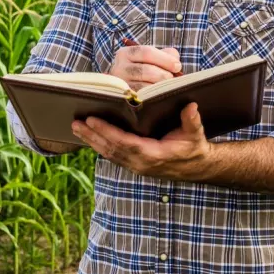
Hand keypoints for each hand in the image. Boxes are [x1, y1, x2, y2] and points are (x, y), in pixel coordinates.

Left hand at [72, 103, 211, 180]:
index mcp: (153, 155)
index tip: (92, 120)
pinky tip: (90, 136)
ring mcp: (136, 166)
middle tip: (75, 123)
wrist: (197, 167)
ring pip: (109, 154)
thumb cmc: (194, 147)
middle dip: (92, 135)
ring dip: (92, 140)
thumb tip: (191, 106)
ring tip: (76, 128)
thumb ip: (192, 121)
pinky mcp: (134, 165)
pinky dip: (100, 145)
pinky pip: (113, 156)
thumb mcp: (196, 134)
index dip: (107, 132)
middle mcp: (141, 164)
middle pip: (111, 149)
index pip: (125, 143)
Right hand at [110, 44, 181, 91]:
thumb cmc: (146, 67)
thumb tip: (175, 62)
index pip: (146, 52)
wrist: (129, 83)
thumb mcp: (154, 57)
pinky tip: (160, 95)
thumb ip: (167, 54)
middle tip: (172, 79)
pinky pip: (142, 98)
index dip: (165, 59)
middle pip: (145, 70)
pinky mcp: (124, 99)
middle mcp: (119, 68)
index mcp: (126, 53)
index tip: (177, 66)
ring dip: (159, 87)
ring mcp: (121, 85)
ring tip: (167, 87)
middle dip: (163, 75)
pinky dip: (153, 96)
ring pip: (143, 86)